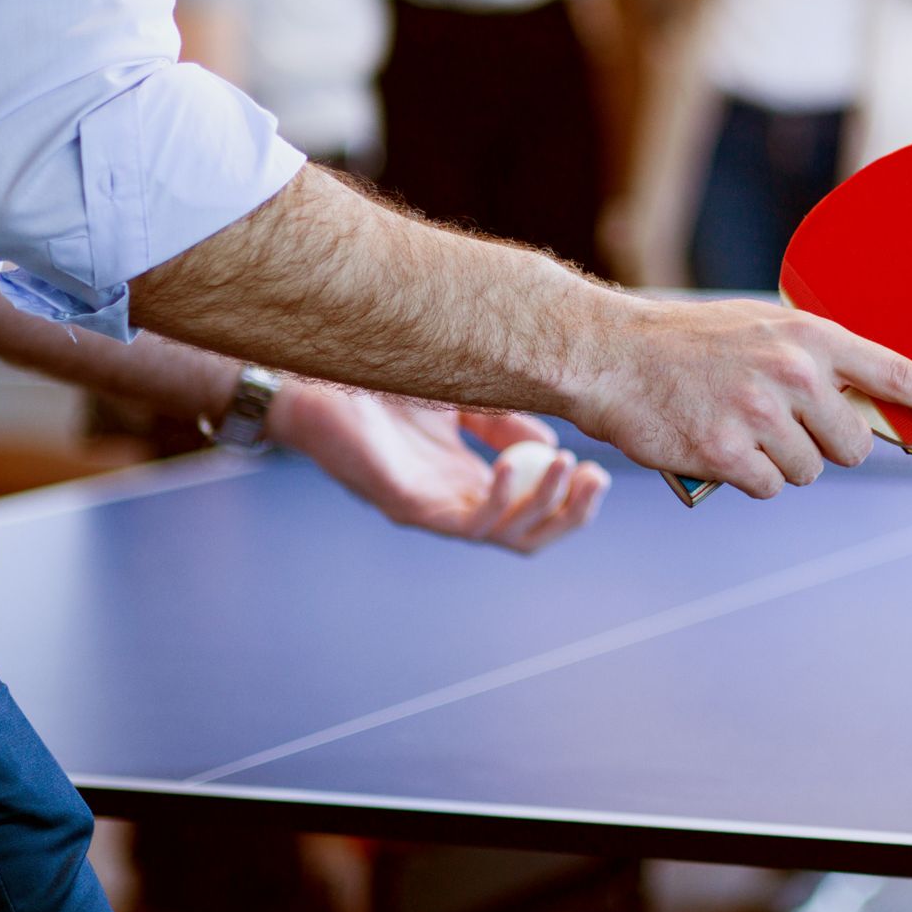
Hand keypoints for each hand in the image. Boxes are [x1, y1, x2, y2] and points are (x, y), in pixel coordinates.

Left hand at [269, 381, 609, 552]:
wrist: (314, 377)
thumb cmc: (380, 384)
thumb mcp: (459, 398)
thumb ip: (502, 421)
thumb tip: (552, 447)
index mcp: (466, 479)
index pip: (530, 511)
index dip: (570, 501)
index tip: (597, 469)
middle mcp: (452, 501)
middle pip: (524, 535)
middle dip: (569, 516)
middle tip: (595, 480)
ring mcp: (429, 506)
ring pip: (501, 534)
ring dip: (543, 507)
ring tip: (568, 469)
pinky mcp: (404, 503)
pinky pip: (462, 521)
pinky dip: (499, 501)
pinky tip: (516, 465)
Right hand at [563, 293, 911, 499]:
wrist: (610, 353)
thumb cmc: (686, 344)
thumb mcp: (760, 329)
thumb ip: (811, 361)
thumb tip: (862, 405)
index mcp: (809, 335)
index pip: (897, 373)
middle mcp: (794, 372)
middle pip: (851, 446)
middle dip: (824, 445)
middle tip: (777, 423)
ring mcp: (761, 413)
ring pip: (808, 472)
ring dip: (778, 463)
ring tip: (734, 425)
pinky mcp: (727, 451)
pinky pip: (767, 488)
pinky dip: (746, 478)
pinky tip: (715, 446)